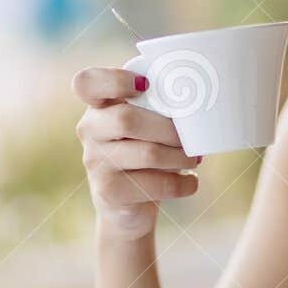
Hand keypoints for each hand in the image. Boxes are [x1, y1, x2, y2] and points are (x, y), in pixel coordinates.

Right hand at [73, 67, 200, 241]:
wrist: (126, 207)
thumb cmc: (143, 152)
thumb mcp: (146, 123)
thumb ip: (158, 104)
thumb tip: (201, 95)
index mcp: (98, 105)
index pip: (86, 82)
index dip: (114, 80)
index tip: (144, 85)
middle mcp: (89, 130)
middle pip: (126, 119)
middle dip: (169, 129)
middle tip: (188, 138)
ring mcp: (95, 163)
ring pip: (148, 153)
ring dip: (181, 156)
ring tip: (193, 159)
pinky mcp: (109, 192)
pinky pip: (156, 184)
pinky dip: (183, 183)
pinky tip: (190, 181)